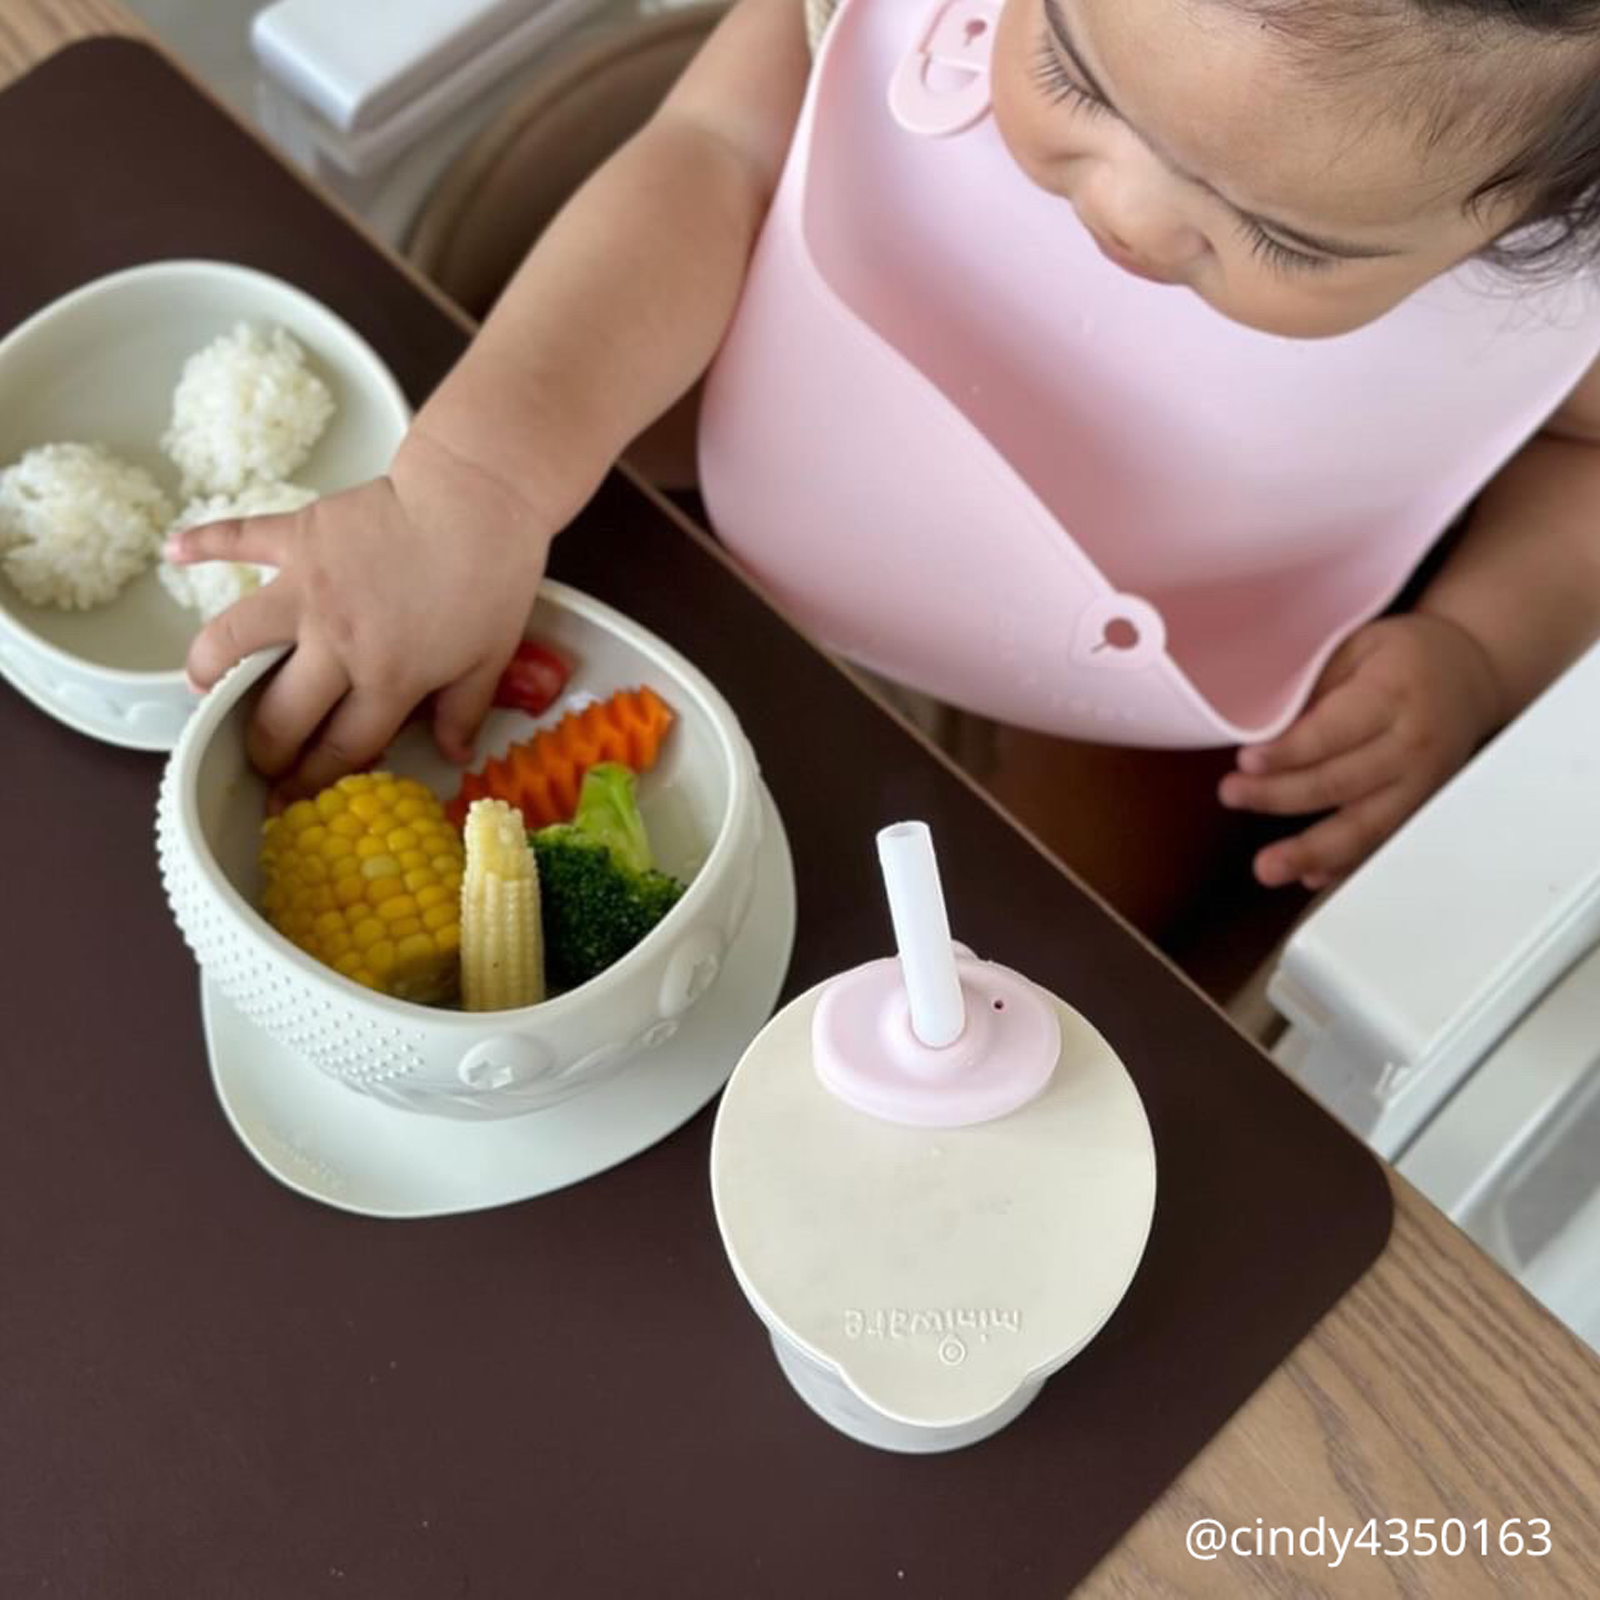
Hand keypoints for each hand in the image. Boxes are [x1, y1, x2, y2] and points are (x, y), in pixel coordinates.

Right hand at [167, 432, 556, 796]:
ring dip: (208, 667)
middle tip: (261, 758)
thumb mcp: (489, 659)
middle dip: (264, 749)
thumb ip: (463, 710)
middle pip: (281, 714)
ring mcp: (308, 589)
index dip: (315, 780)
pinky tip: (172, 552)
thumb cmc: (491, 581)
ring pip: (233, 638)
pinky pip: (237, 538)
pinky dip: (202, 542)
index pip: (342, 747)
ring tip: (202, 686)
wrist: (476, 499)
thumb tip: (453, 756)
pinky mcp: (296, 538)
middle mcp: (336, 642)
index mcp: (388, 679)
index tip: (295, 798)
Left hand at [1218, 614, 1503, 889]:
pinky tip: (1309, 877)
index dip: (1287, 751)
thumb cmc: (1402, 657)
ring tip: (1267, 869)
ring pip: (1365, 826)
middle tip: (1232, 795)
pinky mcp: (1422, 808)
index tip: (1245, 760)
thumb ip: (1313, 686)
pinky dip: (1346, 865)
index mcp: (1393, 693)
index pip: (1333, 732)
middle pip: (1340, 781)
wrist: (1471, 674)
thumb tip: (1259, 728)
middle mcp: (1412, 744)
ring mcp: (1422, 783)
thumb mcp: (1356, 648)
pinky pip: (1383, 843)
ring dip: (1312, 851)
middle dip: (1280, 795)